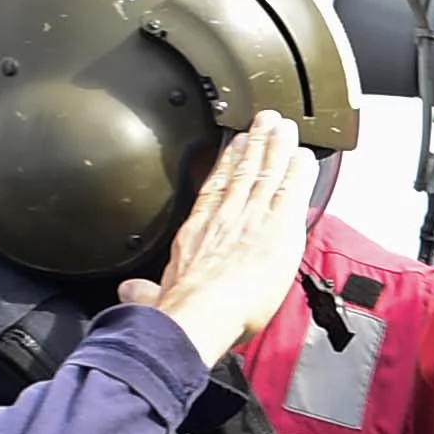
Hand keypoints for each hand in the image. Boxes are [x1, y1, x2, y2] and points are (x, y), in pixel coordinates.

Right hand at [121, 116, 319, 371]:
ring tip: (283, 127)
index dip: (225, 165)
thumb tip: (130, 292)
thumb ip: (146, 292)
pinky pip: (291, 191)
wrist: (200, 311)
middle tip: (264, 122)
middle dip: (254, 145)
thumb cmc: (180, 309)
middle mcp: (225, 217)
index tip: (233, 146)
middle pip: (243, 172)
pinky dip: (297, 171)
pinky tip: (303, 156)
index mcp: (197, 231)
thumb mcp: (157, 296)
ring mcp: (252, 217)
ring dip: (276, 148)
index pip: (214, 189)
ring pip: (267, 174)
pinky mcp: (279, 226)